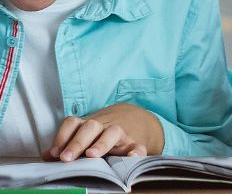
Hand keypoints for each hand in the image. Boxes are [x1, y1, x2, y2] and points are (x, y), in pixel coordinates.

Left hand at [45, 103, 164, 160]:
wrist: (135, 120)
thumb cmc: (101, 133)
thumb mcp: (84, 135)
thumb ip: (66, 144)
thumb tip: (46, 156)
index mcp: (88, 125)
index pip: (73, 123)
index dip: (62, 136)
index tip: (54, 153)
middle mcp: (104, 126)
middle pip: (91, 126)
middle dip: (78, 141)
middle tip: (66, 158)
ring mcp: (121, 133)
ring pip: (114, 132)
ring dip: (102, 143)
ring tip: (92, 155)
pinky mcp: (136, 143)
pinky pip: (138, 145)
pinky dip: (136, 151)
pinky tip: (130, 157)